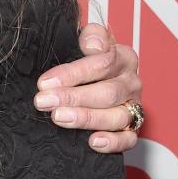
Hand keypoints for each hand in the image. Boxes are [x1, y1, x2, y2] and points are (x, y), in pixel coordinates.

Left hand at [34, 23, 141, 153]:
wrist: (97, 75)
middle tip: (44, 101)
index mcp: (123, 58)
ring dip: (86, 118)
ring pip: (116, 116)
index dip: (72, 73)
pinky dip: (112, 142)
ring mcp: (133, 107)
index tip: (45, 82)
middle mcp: (131, 83)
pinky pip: (128, 139)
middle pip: (106, 92)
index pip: (102, 63)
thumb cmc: (87, 57)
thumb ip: (93, 36)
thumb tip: (92, 45)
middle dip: (72, 97)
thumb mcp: (89, 40)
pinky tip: (93, 141)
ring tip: (59, 118)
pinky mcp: (132, 129)